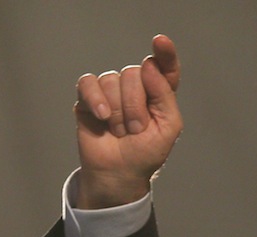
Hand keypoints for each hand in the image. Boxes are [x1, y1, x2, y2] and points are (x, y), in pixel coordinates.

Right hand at [74, 34, 182, 208]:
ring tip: (120, 131)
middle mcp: (135, 87)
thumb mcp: (168, 127)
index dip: (164, 53)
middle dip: (136, 107)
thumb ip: (165, 94)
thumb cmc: (145, 153)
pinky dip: (95, 99)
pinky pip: (88, 83)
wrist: (118, 174)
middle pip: (135, 73)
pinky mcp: (88, 99)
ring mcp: (110, 91)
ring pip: (112, 79)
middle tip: (135, 130)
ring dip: (118, 112)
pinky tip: (102, 117)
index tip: (159, 42)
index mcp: (158, 92)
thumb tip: (148, 65)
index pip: (164, 66)